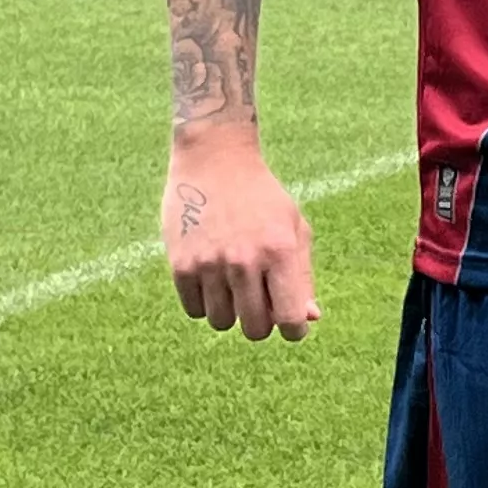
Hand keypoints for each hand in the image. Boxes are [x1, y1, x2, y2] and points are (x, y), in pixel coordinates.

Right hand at [165, 123, 318, 340]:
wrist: (214, 157)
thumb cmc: (261, 196)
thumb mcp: (293, 227)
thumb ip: (302, 276)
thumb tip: (307, 320)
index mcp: (280, 252)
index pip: (290, 320)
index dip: (293, 328)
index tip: (289, 321)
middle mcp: (244, 261)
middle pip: (254, 330)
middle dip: (260, 321)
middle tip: (258, 298)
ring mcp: (210, 263)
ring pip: (221, 323)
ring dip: (229, 310)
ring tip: (231, 283)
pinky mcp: (181, 264)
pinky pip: (195, 310)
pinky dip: (204, 301)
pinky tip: (210, 275)